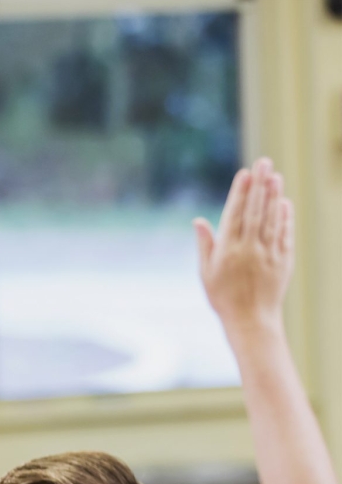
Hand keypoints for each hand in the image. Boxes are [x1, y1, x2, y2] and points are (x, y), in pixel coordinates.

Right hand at [194, 157, 293, 331]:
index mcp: (227, 251)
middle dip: (259, 185)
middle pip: (255, 211)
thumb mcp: (206, 273)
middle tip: (263, 163)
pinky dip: (285, 218)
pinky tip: (284, 203)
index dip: (240, 192)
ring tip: (275, 176)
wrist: (251, 320)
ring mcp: (268, 254)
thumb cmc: (223, 297)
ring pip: (271, 219)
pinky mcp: (283, 260)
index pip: (235, 214)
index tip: (245, 173)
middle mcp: (249, 249)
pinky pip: (285, 234)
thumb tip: (199, 220)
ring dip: (274, 196)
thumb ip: (205, 244)